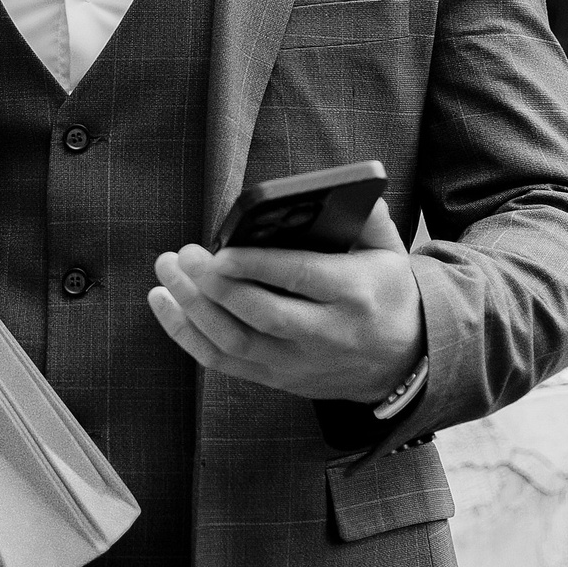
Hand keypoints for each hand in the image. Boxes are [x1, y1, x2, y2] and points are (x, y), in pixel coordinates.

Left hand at [148, 200, 424, 402]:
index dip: (256, 265)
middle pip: (261, 314)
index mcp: (354, 294)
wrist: (402, 362)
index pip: (300, 278)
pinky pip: (224, 362)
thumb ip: (367, 216)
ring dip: (193, 309)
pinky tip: (165, 304)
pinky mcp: (279, 379)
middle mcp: (326, 334)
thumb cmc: (387, 293)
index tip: (221, 248)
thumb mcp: (391, 251)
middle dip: (215, 285)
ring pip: (235, 343)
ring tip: (167, 273)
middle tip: (183, 254)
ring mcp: (299, 363)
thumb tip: (335, 187)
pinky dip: (187, 335)